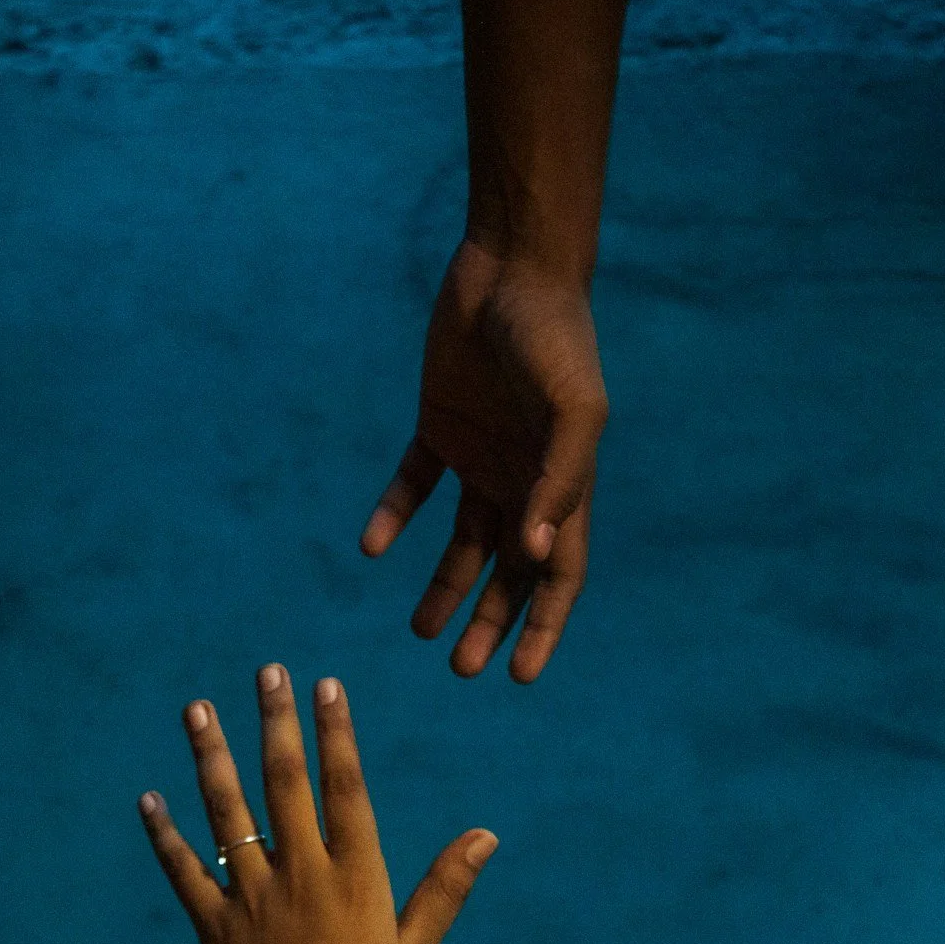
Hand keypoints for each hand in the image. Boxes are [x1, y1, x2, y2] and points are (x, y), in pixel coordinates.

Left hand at [139, 663, 496, 943]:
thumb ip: (444, 889)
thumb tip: (486, 836)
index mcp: (352, 879)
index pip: (344, 788)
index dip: (335, 733)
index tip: (325, 686)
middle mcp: (300, 877)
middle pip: (284, 784)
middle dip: (275, 723)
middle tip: (266, 672)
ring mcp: (251, 899)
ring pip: (227, 814)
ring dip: (211, 757)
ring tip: (197, 709)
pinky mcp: (213, 926)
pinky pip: (183, 871)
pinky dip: (165, 835)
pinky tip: (149, 799)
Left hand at [362, 239, 607, 683]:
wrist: (512, 268)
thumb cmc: (554, 337)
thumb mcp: (572, 410)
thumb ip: (560, 481)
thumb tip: (536, 555)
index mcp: (562, 484)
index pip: (559, 573)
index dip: (544, 626)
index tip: (520, 675)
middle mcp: (522, 480)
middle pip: (508, 570)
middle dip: (490, 621)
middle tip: (461, 668)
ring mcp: (481, 456)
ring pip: (461, 541)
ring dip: (444, 587)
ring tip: (418, 630)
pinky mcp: (438, 428)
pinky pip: (413, 485)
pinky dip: (394, 516)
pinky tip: (372, 546)